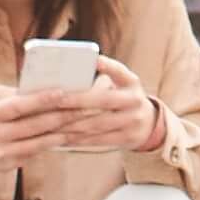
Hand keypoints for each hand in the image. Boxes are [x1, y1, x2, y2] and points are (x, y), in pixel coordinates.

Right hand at [0, 83, 71, 177]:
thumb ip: (14, 95)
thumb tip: (43, 89)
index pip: (17, 106)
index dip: (40, 100)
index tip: (62, 92)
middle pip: (32, 126)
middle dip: (60, 116)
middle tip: (82, 108)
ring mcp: (2, 153)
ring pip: (37, 143)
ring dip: (61, 133)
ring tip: (80, 124)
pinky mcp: (8, 165)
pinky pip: (34, 152)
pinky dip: (50, 144)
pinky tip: (66, 136)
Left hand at [48, 74, 167, 156]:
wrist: (148, 124)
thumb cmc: (123, 97)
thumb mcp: (122, 83)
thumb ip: (105, 74)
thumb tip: (73, 68)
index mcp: (132, 82)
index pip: (119, 71)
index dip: (107, 65)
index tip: (93, 60)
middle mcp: (135, 101)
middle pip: (104, 100)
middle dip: (78, 100)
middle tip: (56, 100)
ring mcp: (132, 121)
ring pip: (96, 123)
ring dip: (71, 123)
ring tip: (51, 120)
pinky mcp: (126, 139)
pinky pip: (97, 140)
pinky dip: (76, 139)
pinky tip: (60, 137)